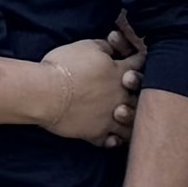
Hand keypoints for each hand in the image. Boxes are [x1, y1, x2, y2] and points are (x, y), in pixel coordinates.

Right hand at [19, 37, 133, 144]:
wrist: (45, 93)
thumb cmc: (63, 67)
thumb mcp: (85, 47)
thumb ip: (104, 47)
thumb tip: (113, 45)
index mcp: (119, 72)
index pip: (139, 63)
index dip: (140, 59)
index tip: (140, 59)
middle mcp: (120, 96)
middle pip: (141, 96)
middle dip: (142, 93)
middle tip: (142, 93)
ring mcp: (110, 117)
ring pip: (130, 122)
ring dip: (131, 120)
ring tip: (131, 121)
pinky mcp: (96, 133)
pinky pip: (110, 141)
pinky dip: (113, 140)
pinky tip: (113, 139)